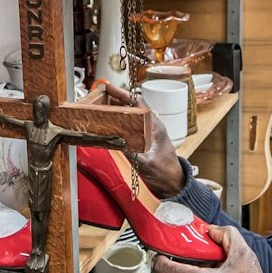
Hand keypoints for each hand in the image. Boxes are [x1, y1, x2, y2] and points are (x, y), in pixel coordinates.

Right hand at [89, 81, 182, 196]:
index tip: (110, 89)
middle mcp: (151, 126)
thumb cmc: (165, 173)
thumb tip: (118, 142)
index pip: (138, 103)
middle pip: (132, 106)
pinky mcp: (143, 140)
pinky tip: (108, 123)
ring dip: (116, 109)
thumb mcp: (148, 164)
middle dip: (115, 100)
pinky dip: (118, 121)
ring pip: (130, 115)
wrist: (173, 183)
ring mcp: (147, 132)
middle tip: (99, 96)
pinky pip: (129, 125)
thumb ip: (134, 153)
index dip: (123, 94)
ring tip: (100, 106)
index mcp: (155, 127)